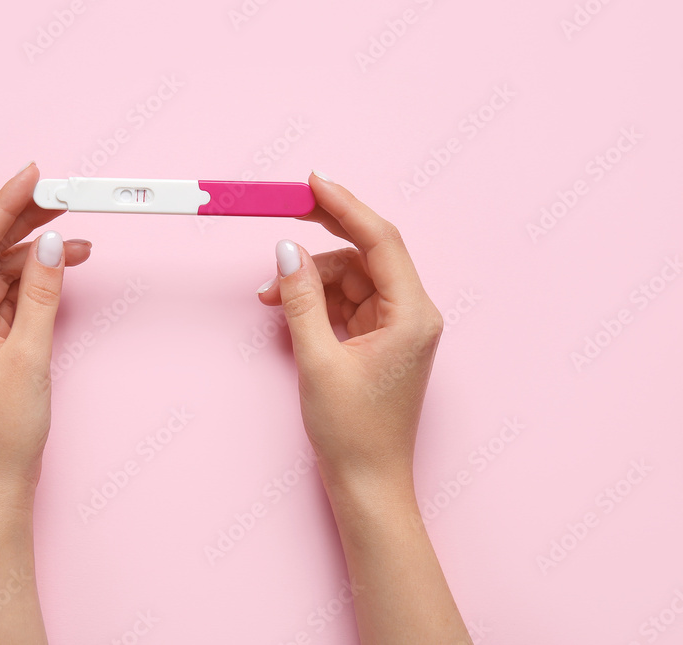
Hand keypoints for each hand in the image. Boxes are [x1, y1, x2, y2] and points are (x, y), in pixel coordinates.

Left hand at [0, 161, 90, 498]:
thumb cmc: (1, 430)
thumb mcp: (30, 354)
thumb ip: (43, 293)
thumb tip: (55, 244)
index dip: (7, 205)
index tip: (35, 175)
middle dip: (27, 226)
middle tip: (66, 198)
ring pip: (2, 276)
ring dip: (39, 259)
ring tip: (81, 243)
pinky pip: (9, 301)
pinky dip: (36, 287)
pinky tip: (63, 272)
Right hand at [257, 171, 442, 498]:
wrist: (367, 482)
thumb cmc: (352, 432)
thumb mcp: (318, 360)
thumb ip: (301, 300)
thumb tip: (285, 252)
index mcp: (412, 315)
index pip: (381, 241)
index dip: (345, 207)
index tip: (313, 183)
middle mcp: (412, 315)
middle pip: (365, 256)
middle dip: (320, 245)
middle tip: (284, 217)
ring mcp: (397, 328)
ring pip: (352, 279)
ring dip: (311, 280)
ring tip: (270, 296)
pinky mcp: (381, 340)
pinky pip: (348, 302)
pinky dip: (317, 300)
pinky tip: (287, 305)